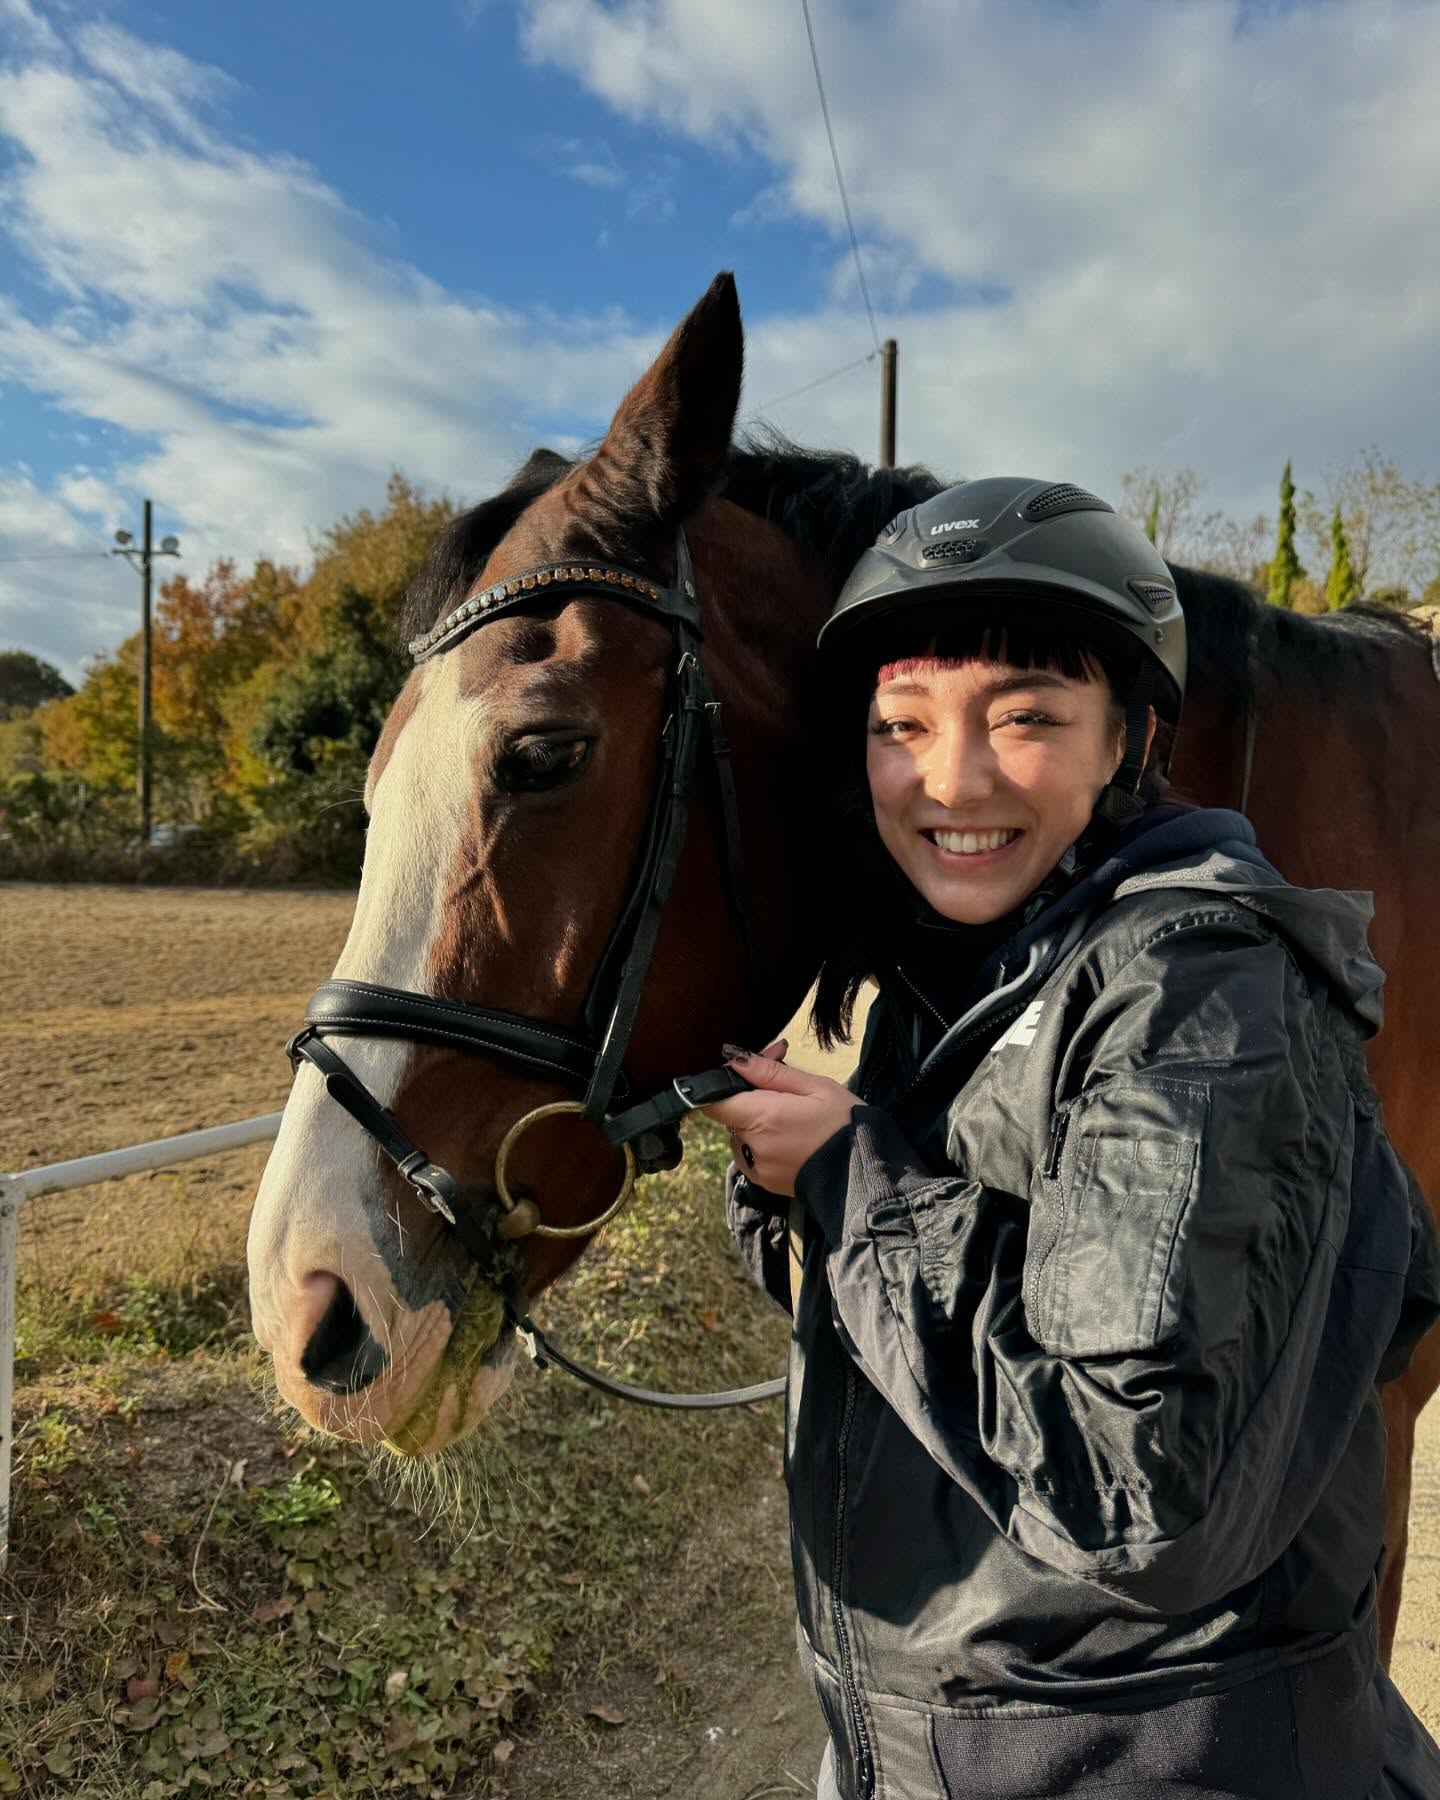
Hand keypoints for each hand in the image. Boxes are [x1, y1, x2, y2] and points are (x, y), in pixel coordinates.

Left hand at [702, 1038, 859, 1197]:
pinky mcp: (763, 1181)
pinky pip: (750, 1154)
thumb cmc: (844, 1123)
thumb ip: (769, 1073)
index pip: (712, 1102)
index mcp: (762, 1117)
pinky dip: (763, 1143)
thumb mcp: (815, 1086)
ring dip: (757, 1123)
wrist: (864, 1174)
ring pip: (740, 1134)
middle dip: (751, 1098)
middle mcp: (752, 1145)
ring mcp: (755, 1167)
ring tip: (794, 1117)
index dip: (723, 1086)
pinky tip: (792, 1139)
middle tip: (787, 1090)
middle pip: (731, 1114)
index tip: (746, 1078)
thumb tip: (734, 1058)